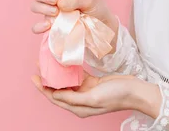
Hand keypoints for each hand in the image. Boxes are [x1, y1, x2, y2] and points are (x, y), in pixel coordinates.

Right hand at [30, 0, 118, 50]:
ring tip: (55, 13)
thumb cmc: (96, 8)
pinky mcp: (50, 27)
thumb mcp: (90, 0)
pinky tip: (47, 26)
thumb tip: (59, 3)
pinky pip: (36, 27)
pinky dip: (38, 26)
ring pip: (35, 6)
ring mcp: (50, 13)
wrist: (101, 27)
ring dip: (42, 8)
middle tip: (55, 2)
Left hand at [31, 71, 148, 117]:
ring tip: (49, 61)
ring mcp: (87, 92)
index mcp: (78, 107)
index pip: (55, 98)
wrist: (135, 91)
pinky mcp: (93, 83)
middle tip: (39, 64)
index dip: (43, 88)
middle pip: (59, 90)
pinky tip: (65, 61)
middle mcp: (80, 101)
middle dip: (48, 79)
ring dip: (58, 73)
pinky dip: (71, 69)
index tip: (33, 76)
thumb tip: (55, 94)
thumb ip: (73, 98)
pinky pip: (78, 76)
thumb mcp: (93, 98)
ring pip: (67, 82)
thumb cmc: (115, 96)